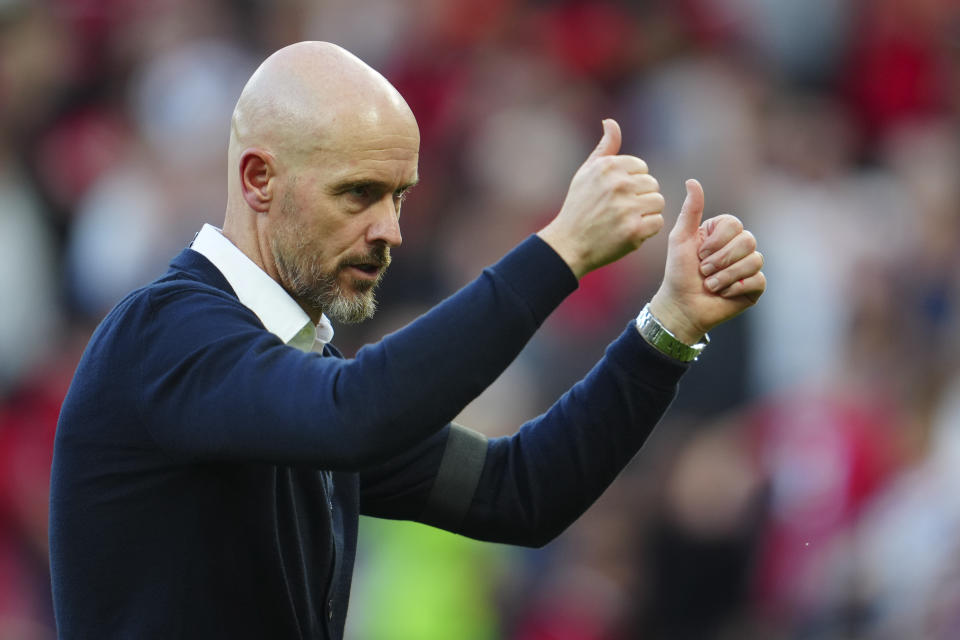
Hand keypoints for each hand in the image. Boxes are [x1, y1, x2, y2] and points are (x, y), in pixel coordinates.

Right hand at [537, 119, 664, 278]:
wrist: (568, 245)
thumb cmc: (578, 207)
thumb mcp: (586, 173)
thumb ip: (605, 148)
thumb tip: (610, 121)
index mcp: (608, 166)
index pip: (642, 168)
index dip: (632, 183)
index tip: (616, 195)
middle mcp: (618, 184)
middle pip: (652, 184)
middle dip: (641, 197)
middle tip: (620, 210)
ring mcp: (627, 208)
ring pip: (658, 202)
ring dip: (646, 213)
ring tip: (626, 220)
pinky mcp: (634, 230)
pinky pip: (658, 222)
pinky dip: (647, 230)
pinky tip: (630, 231)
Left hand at [649, 179, 764, 344]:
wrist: (681, 305)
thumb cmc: (678, 272)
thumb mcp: (681, 239)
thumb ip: (690, 211)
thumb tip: (692, 180)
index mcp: (722, 233)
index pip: (734, 224)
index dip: (716, 241)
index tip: (699, 253)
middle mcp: (739, 247)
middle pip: (748, 240)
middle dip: (720, 259)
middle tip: (703, 271)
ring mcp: (749, 267)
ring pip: (754, 260)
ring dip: (725, 275)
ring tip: (709, 284)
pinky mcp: (754, 287)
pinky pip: (758, 279)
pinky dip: (735, 287)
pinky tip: (722, 293)